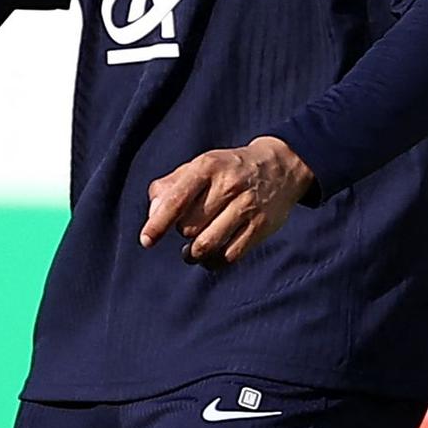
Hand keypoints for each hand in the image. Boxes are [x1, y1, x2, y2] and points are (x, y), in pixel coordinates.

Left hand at [139, 137, 314, 267]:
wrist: (281, 166)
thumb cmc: (228, 169)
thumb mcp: (200, 165)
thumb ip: (170, 186)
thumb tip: (153, 215)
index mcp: (207, 167)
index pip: (177, 200)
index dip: (158, 223)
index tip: (146, 241)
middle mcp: (228, 186)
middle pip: (190, 227)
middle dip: (182, 232)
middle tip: (190, 226)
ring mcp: (247, 207)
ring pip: (207, 245)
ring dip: (194, 253)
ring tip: (191, 251)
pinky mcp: (261, 227)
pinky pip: (229, 256)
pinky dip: (214, 262)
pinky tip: (211, 256)